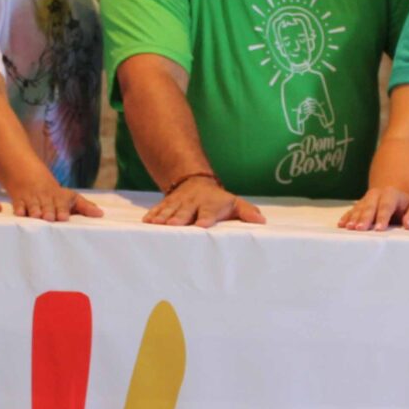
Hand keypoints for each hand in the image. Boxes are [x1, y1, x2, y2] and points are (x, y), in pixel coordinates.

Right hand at [9, 177, 103, 222]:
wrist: (30, 177)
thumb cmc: (55, 195)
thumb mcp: (71, 198)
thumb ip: (85, 207)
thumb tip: (101, 214)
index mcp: (59, 198)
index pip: (62, 203)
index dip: (62, 210)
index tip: (63, 217)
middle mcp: (46, 199)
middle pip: (47, 205)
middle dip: (48, 211)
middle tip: (49, 218)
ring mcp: (32, 200)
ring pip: (33, 206)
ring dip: (34, 211)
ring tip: (36, 217)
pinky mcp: (19, 202)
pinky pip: (18, 205)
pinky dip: (19, 209)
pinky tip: (20, 214)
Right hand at [144, 174, 262, 227]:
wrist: (196, 182)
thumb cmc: (218, 200)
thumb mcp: (234, 203)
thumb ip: (247, 212)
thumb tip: (261, 221)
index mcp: (210, 205)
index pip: (208, 212)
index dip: (205, 219)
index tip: (201, 225)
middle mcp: (192, 204)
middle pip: (185, 212)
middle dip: (178, 219)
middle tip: (173, 226)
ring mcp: (178, 204)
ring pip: (169, 211)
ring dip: (162, 218)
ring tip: (155, 225)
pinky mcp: (166, 204)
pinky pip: (158, 209)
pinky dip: (152, 215)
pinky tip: (146, 222)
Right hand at [338, 185, 408, 230]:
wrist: (393, 195)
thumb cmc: (406, 207)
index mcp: (392, 194)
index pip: (386, 206)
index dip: (382, 217)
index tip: (379, 229)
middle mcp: (377, 195)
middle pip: (370, 206)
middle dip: (365, 218)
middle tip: (360, 228)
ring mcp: (366, 199)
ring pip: (359, 208)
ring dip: (354, 218)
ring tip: (349, 228)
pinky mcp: (359, 205)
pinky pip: (351, 210)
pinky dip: (346, 217)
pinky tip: (341, 225)